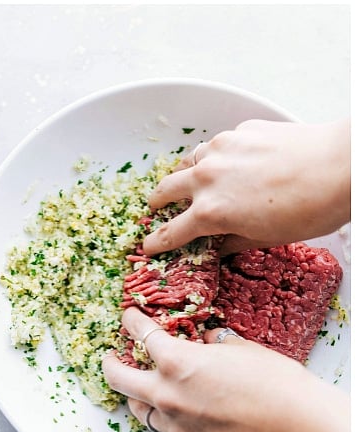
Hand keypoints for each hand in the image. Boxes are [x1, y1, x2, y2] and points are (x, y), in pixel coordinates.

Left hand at [102, 307, 349, 431]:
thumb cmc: (277, 386)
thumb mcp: (243, 349)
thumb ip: (216, 344)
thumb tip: (210, 341)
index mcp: (176, 363)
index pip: (141, 335)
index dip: (131, 322)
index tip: (129, 318)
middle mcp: (167, 395)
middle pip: (119, 378)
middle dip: (110, 364)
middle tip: (110, 357)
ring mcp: (177, 424)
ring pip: (139, 410)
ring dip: (136, 396)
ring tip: (140, 387)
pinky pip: (168, 428)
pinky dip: (167, 416)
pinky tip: (179, 410)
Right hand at [143, 119, 350, 255]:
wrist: (342, 166)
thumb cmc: (310, 208)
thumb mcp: (267, 237)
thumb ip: (234, 240)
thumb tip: (221, 244)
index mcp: (211, 212)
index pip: (171, 232)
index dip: (156, 242)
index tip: (149, 245)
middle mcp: (207, 179)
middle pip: (165, 190)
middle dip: (158, 203)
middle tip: (158, 208)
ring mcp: (221, 150)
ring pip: (187, 162)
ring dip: (184, 175)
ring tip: (191, 181)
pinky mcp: (239, 132)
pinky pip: (216, 145)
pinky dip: (215, 156)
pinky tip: (231, 162)